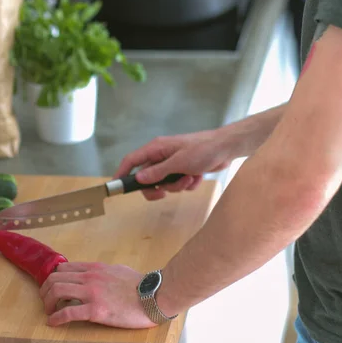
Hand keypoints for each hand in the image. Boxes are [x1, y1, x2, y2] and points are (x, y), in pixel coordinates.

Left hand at [39, 262, 156, 327]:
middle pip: (55, 278)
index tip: (52, 289)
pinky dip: (56, 318)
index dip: (53, 278)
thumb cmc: (138, 284)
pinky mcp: (96, 310)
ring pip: (57, 291)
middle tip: (47, 302)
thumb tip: (93, 275)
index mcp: (94, 268)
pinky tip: (53, 323)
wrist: (153, 295)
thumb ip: (101, 272)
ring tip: (50, 312)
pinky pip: (68, 313)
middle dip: (46, 291)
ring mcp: (92, 293)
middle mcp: (89, 277)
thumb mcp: (116, 270)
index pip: (64, 268)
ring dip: (48, 303)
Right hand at [114, 128, 232, 200]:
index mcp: (157, 149)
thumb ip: (158, 171)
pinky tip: (197, 176)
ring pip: (165, 184)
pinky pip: (179, 184)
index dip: (122, 173)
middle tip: (164, 194)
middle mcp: (162, 156)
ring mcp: (174, 163)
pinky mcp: (185, 170)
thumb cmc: (202, 149)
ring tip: (189, 177)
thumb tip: (139, 178)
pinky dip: (188, 184)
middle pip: (148, 178)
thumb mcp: (178, 162)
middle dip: (158, 188)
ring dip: (178, 186)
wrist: (226, 148)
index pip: (132, 160)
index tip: (116, 187)